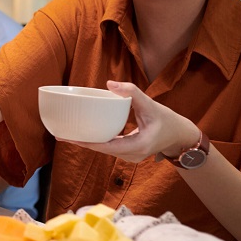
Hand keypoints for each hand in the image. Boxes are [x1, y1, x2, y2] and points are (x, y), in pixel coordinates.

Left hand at [62, 81, 200, 162]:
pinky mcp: (128, 154)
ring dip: (87, 143)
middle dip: (81, 142)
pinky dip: (96, 141)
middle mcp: (130, 156)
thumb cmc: (168, 120)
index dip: (85, 142)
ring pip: (103, 150)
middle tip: (60, 134)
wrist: (180, 136)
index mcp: (136, 146)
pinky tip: (83, 135)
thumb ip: (133, 93)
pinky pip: (108, 148)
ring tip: (66, 135)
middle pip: (100, 149)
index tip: (68, 137)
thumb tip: (110, 83)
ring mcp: (129, 157)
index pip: (105, 146)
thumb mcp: (152, 105)